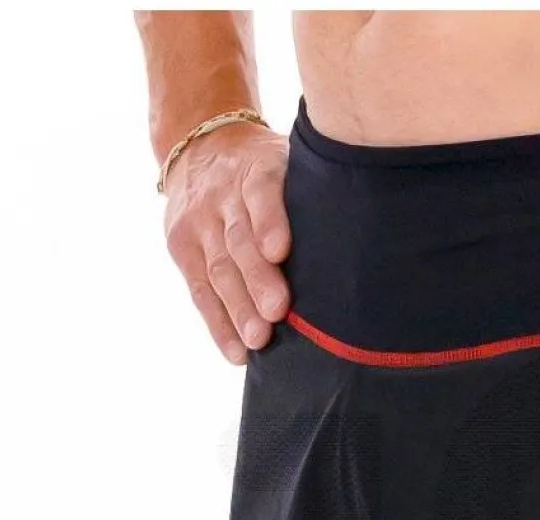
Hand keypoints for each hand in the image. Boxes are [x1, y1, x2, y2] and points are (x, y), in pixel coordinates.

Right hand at [162, 122, 290, 363]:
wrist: (201, 147)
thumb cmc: (265, 171)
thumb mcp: (286, 163)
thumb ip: (310, 194)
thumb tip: (358, 247)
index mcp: (256, 168)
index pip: (260, 192)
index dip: (269, 221)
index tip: (280, 251)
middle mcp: (221, 193)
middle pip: (238, 239)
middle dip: (257, 278)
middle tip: (276, 311)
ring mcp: (197, 221)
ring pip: (218, 269)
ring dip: (239, 308)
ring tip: (258, 339)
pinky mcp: (181, 247)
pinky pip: (200, 292)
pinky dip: (219, 325)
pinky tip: (237, 352)